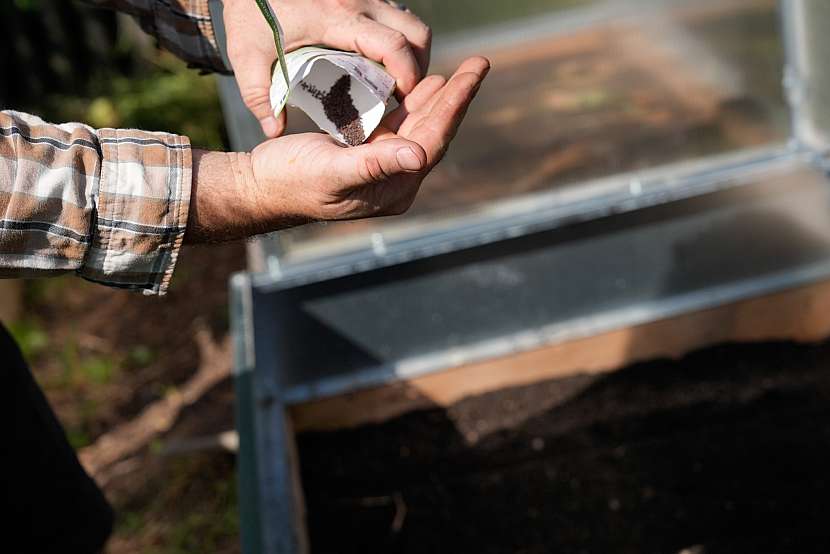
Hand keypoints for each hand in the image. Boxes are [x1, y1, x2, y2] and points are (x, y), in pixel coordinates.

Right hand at [186, 57, 489, 241]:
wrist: (263, 185)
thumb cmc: (292, 181)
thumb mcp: (333, 171)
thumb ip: (376, 164)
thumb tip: (420, 157)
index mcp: (394, 188)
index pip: (432, 142)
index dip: (454, 108)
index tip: (472, 77)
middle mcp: (395, 178)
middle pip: (433, 131)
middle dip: (456, 97)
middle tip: (479, 64)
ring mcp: (383, 164)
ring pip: (420, 125)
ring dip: (439, 97)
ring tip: (463, 71)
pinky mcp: (368, 151)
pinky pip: (399, 123)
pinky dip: (413, 102)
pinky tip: (424, 85)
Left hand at [223, 0, 431, 137]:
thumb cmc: (251, 12)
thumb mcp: (247, 55)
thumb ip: (259, 95)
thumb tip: (274, 130)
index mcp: (336, 19)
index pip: (392, 45)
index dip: (407, 76)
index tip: (401, 101)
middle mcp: (359, 2)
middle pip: (415, 33)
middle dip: (418, 67)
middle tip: (401, 95)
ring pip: (411, 23)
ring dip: (412, 53)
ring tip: (394, 81)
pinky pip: (397, 16)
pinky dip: (399, 39)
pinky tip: (381, 61)